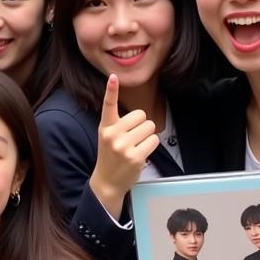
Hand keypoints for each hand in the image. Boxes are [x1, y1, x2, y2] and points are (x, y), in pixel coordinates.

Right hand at [87, 74, 158, 217]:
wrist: (107, 182)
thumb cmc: (110, 156)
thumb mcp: (107, 137)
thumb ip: (118, 124)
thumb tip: (140, 115)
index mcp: (105, 127)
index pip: (108, 105)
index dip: (111, 90)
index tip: (113, 77)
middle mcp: (112, 134)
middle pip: (141, 115)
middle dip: (142, 125)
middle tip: (133, 138)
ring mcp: (123, 146)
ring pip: (150, 127)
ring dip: (148, 135)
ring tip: (136, 146)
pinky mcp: (135, 157)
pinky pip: (154, 140)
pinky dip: (151, 146)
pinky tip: (141, 153)